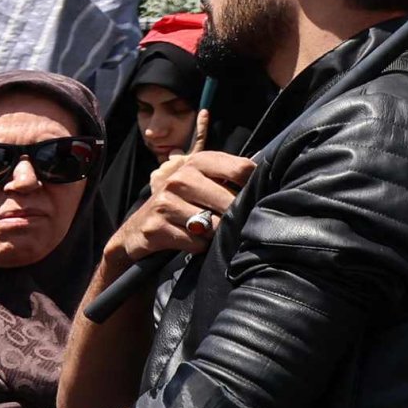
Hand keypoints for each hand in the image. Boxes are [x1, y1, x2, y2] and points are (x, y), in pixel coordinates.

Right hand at [104, 148, 251, 275]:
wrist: (138, 229)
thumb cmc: (183, 204)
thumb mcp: (203, 182)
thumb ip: (231, 177)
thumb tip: (269, 178)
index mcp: (198, 162)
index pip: (242, 169)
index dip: (255, 186)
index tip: (257, 197)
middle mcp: (180, 178)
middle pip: (230, 201)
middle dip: (235, 216)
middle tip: (231, 222)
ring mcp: (166, 203)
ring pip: (214, 225)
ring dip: (216, 233)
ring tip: (207, 230)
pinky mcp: (156, 228)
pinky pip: (197, 242)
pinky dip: (200, 246)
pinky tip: (191, 240)